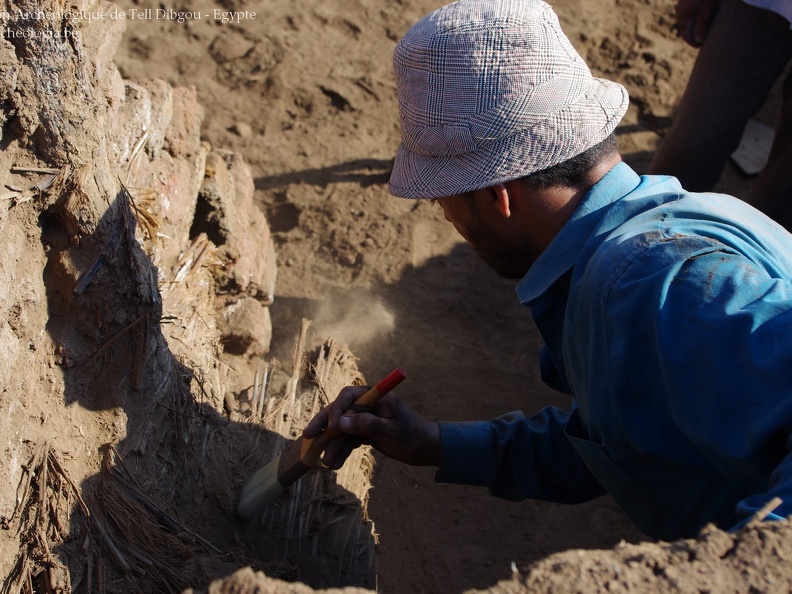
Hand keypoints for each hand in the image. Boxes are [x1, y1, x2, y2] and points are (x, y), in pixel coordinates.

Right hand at [303, 385, 440, 469]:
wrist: (425, 449)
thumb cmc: (412, 435)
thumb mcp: (390, 431)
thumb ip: (366, 425)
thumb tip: (340, 424)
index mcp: (375, 396)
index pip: (349, 396)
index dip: (337, 409)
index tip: (332, 427)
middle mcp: (367, 405)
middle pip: (339, 411)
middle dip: (324, 426)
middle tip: (308, 436)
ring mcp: (364, 419)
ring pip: (342, 429)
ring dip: (333, 445)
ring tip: (327, 463)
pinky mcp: (364, 432)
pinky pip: (348, 440)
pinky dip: (341, 451)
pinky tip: (335, 464)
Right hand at [675, 0, 718, 46]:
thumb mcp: (706, 11)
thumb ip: (701, 26)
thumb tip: (698, 40)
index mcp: (683, 16)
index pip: (685, 35)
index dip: (692, 42)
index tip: (699, 46)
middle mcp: (680, 11)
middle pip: (684, 27)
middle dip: (691, 35)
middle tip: (699, 41)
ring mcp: (682, 4)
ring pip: (686, 19)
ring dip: (691, 26)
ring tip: (699, 31)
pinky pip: (688, 12)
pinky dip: (692, 18)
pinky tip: (698, 17)